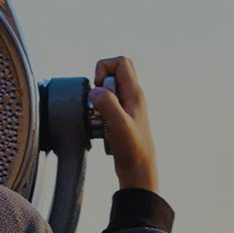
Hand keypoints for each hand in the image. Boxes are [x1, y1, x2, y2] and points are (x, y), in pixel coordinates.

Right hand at [88, 56, 158, 192]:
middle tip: (97, 97)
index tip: (98, 88)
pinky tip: (100, 126)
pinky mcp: (122, 116)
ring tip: (99, 116)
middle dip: (100, 78)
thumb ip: (107, 104)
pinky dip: (99, 109)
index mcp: (135, 94)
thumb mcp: (118, 126)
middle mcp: (133, 96)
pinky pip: (108, 102)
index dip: (103, 68)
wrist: (138, 170)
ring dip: (99, 96)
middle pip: (117, 69)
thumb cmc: (132, 150)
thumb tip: (95, 90)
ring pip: (110, 87)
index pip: (121, 62)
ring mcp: (128, 106)